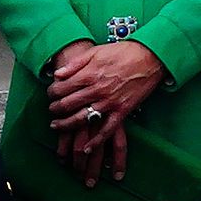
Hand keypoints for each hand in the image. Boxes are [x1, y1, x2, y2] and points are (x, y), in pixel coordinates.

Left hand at [47, 40, 165, 184]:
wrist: (150, 57)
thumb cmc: (124, 52)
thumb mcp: (96, 51)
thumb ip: (76, 64)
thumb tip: (57, 74)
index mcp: (89, 74)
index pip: (61, 88)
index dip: (51, 92)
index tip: (50, 93)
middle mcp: (97, 90)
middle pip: (68, 105)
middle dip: (55, 109)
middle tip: (51, 109)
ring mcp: (109, 102)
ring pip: (81, 119)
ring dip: (66, 124)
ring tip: (56, 125)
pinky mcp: (122, 111)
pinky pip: (106, 130)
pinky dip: (96, 142)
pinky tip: (87, 148)